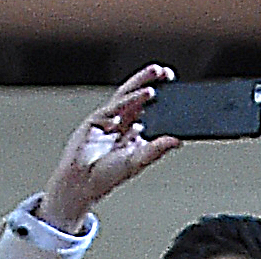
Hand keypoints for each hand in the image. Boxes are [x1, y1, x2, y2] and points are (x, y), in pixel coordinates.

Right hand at [37, 64, 180, 233]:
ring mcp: (107, 119)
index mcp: (132, 129)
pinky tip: (134, 105)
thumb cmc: (106, 175)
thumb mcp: (138, 161)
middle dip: (149, 81)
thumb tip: (177, 141)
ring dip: (138, 88)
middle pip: (136, 95)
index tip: (172, 84)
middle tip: (165, 72)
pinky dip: (122, 108)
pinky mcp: (94, 121)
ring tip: (153, 83)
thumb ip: (157, 150)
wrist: (82, 184)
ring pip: (124, 97)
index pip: (147, 106)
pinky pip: (110, 111)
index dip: (159, 95)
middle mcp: (121, 121)